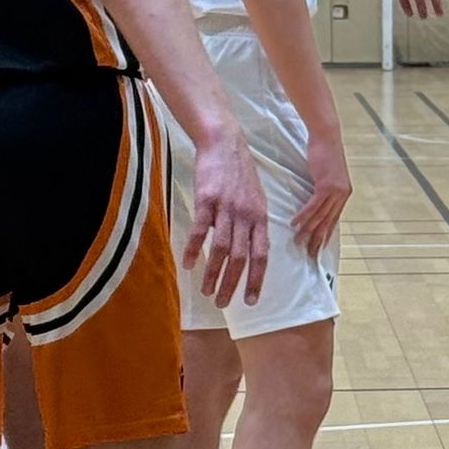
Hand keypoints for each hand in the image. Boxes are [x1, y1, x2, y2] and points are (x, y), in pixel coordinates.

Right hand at [183, 129, 269, 307]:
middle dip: (233, 284)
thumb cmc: (241, 175)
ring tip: (207, 291)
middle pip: (240, 257)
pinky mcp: (207, 200)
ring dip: (213, 273)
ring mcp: (226, 208)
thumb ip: (253, 225)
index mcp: (261, 218)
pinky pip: (200, 230)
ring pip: (221, 248)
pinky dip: (193, 249)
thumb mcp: (256, 200)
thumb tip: (248, 251)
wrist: (226, 144)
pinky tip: (187, 264)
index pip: (261, 255)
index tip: (251, 300)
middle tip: (224, 304)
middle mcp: (246, 216)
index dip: (256, 279)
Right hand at [290, 130, 352, 258]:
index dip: (326, 235)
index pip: (334, 219)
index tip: (318, 248)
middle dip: (318, 239)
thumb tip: (314, 203)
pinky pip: (313, 205)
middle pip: (329, 222)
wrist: (327, 137)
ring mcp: (336, 191)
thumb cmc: (324, 154)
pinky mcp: (326, 186)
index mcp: (343, 194)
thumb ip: (323, 190)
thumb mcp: (326, 176)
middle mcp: (342, 195)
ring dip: (308, 230)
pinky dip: (304, 216)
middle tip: (309, 254)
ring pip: (321, 216)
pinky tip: (295, 224)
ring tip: (298, 242)